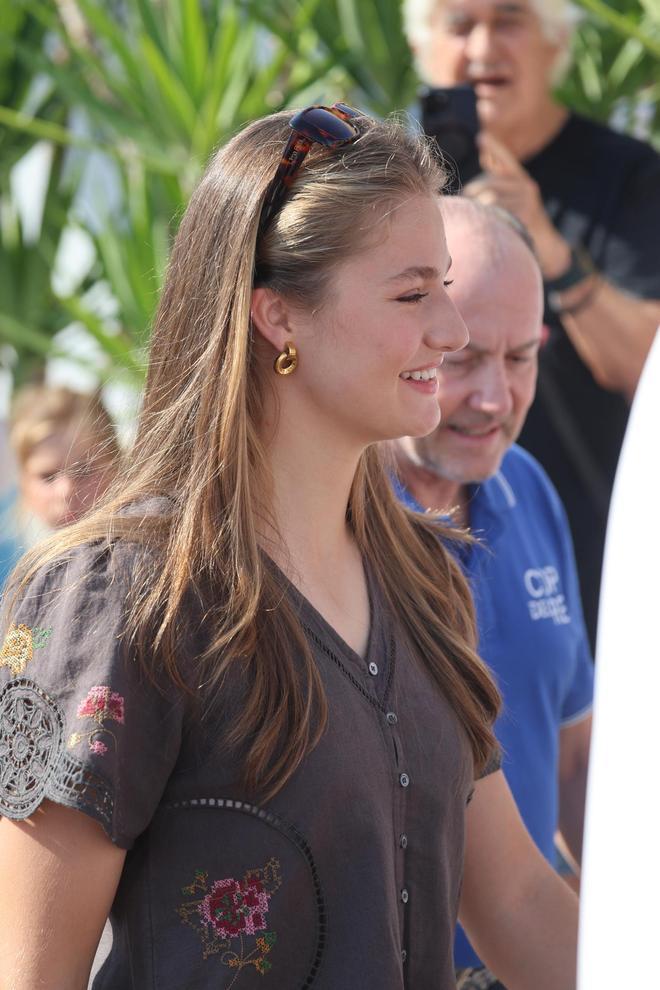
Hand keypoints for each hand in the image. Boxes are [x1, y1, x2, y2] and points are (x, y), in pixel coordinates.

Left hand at [464, 132, 570, 277]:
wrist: (546, 245)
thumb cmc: (523, 224)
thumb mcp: (514, 203)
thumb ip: (499, 189)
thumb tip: (478, 173)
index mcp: (522, 181)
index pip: (506, 161)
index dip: (495, 148)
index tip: (481, 138)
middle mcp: (526, 186)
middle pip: (490, 185)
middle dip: (473, 194)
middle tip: (464, 202)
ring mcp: (527, 200)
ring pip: (491, 199)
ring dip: (478, 209)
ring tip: (474, 217)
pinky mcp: (527, 214)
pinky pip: (498, 213)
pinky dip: (488, 219)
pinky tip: (487, 224)